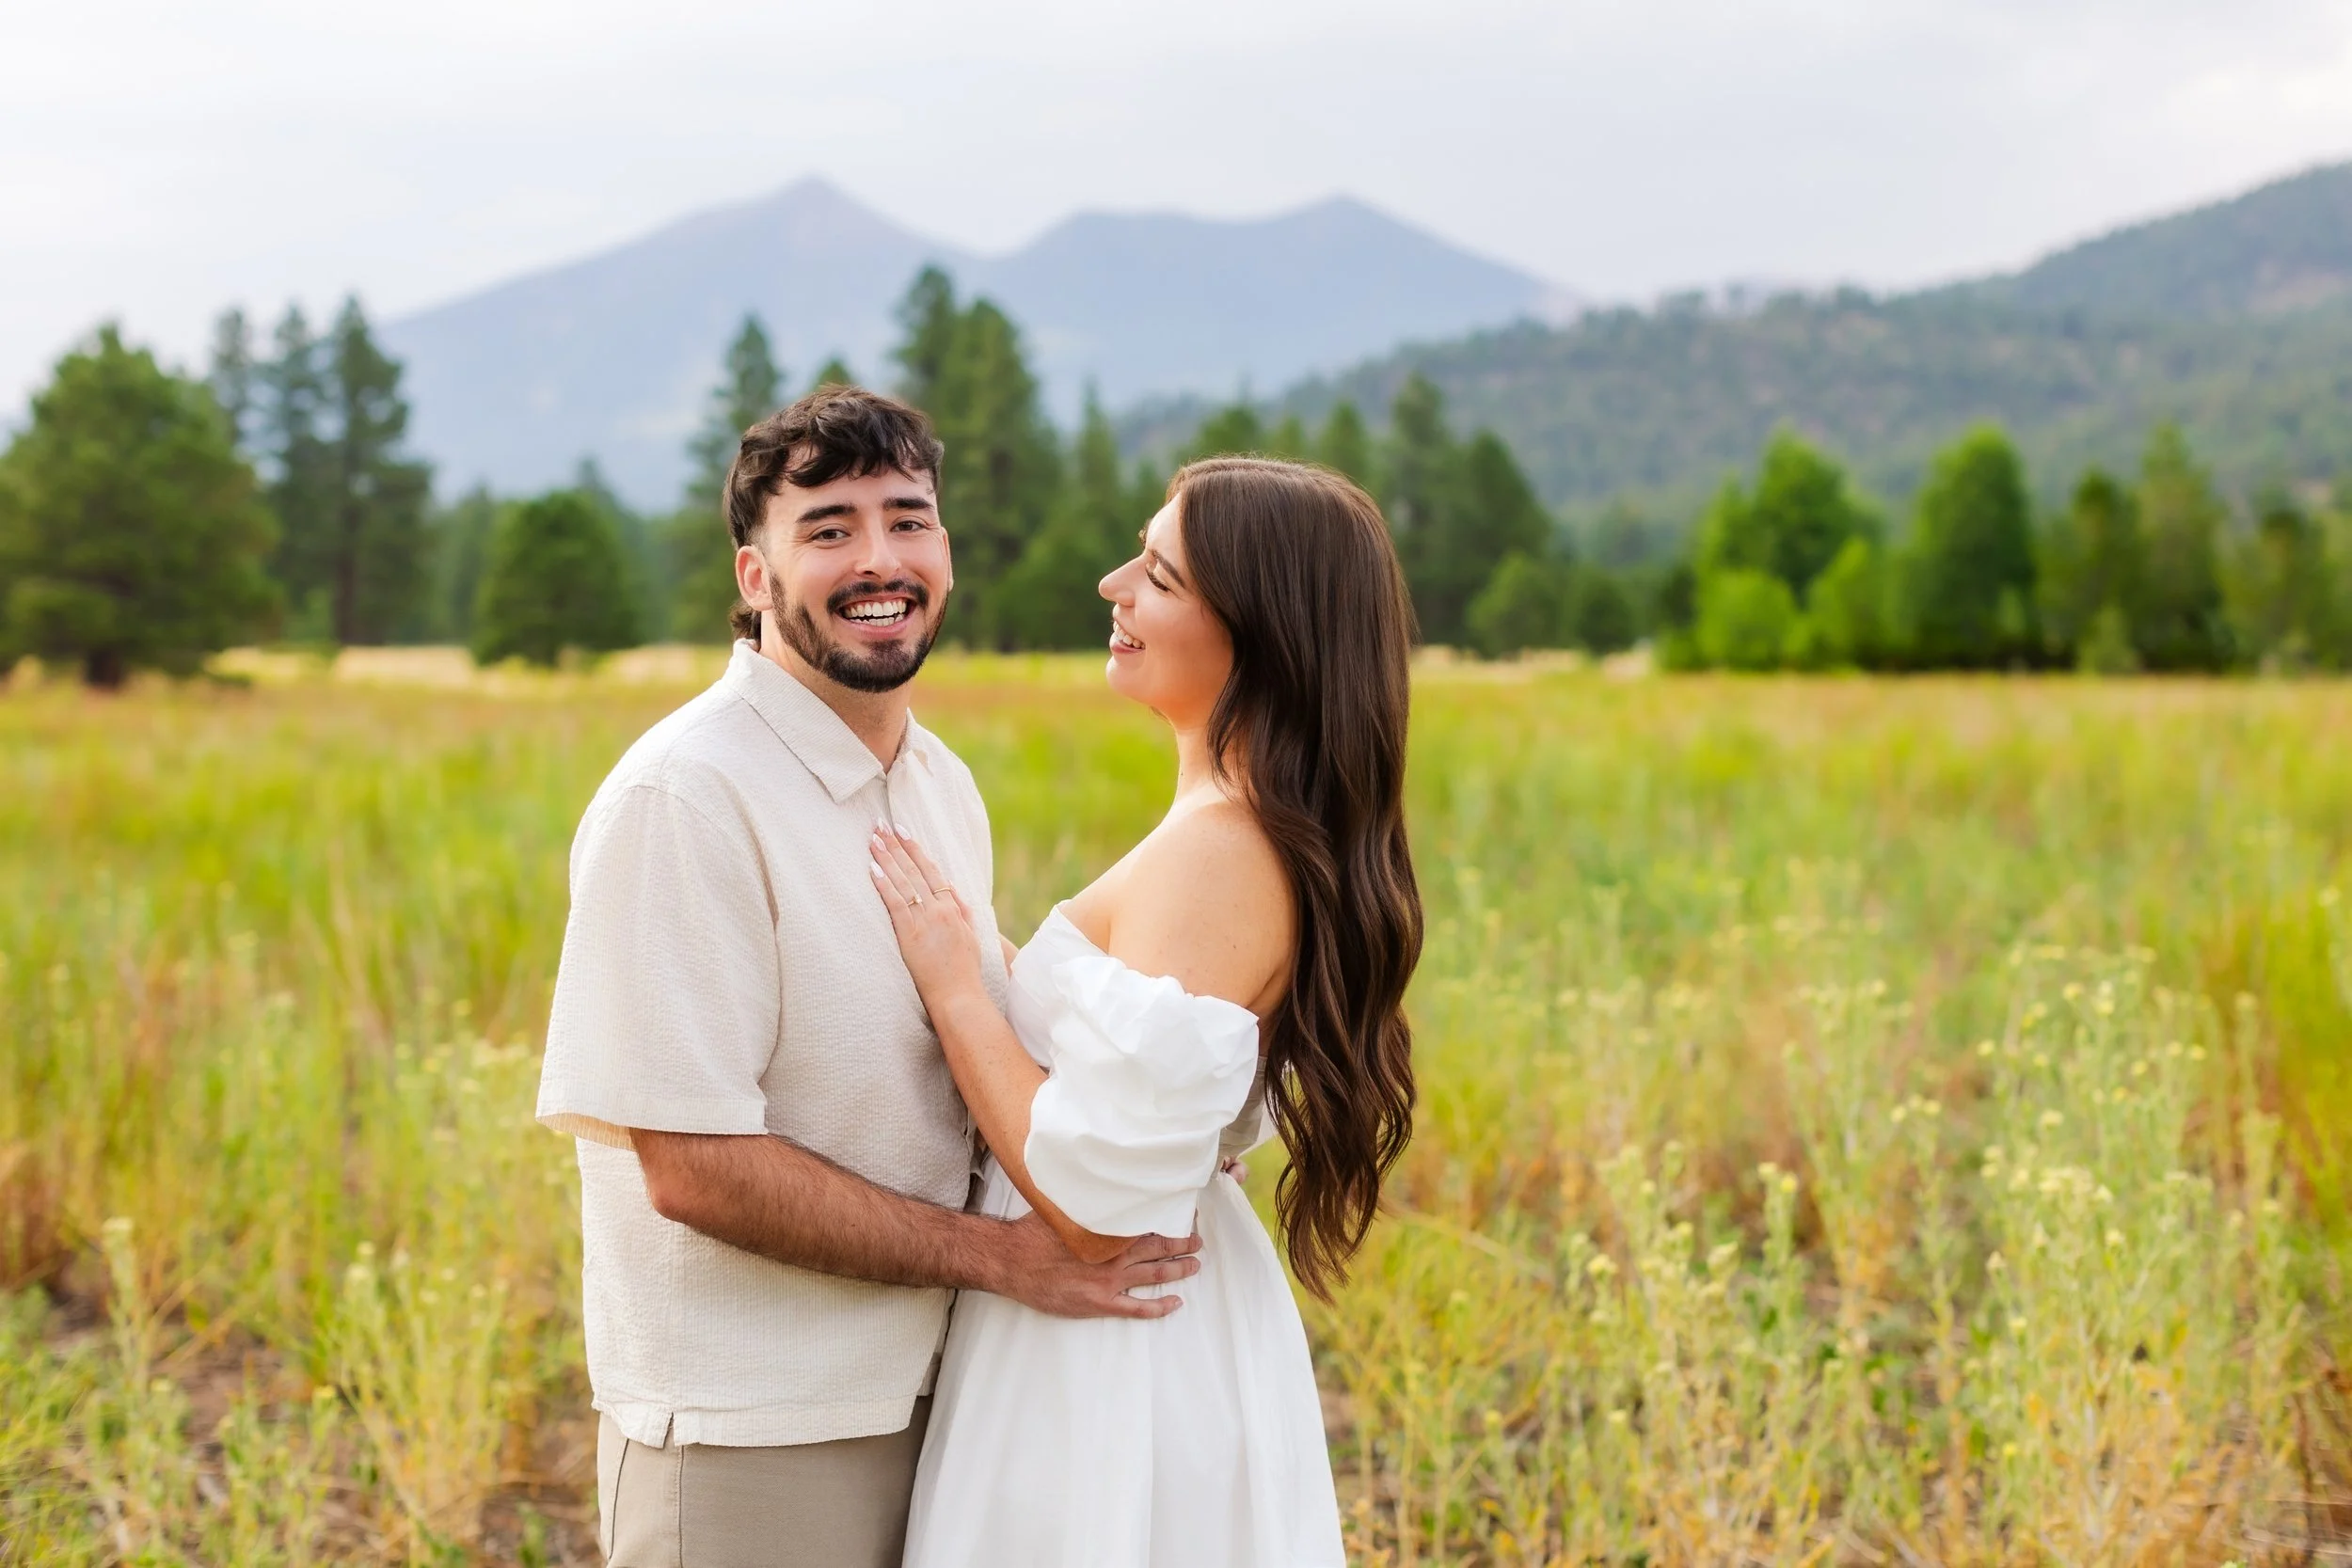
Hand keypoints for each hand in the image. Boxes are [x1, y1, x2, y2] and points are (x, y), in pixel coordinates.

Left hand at [870, 825, 985, 1009]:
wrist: (959, 995)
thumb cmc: (964, 971)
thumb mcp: (971, 937)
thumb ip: (962, 911)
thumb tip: (953, 890)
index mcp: (954, 908)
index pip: (932, 871)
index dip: (916, 850)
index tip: (903, 831)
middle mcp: (940, 908)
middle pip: (915, 870)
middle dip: (897, 846)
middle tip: (881, 825)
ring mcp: (925, 920)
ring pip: (903, 881)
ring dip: (887, 858)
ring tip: (873, 839)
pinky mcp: (909, 934)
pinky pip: (894, 902)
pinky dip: (883, 883)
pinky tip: (872, 868)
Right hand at [984, 1212, 1201, 1318]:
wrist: (1012, 1262)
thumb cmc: (1033, 1232)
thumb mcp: (1061, 1205)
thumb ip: (1083, 1196)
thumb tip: (1094, 1176)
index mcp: (1108, 1228)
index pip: (1148, 1221)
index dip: (1169, 1217)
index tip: (1185, 1213)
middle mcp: (1115, 1254)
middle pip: (1159, 1247)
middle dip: (1182, 1244)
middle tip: (1198, 1241)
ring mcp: (1110, 1280)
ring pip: (1155, 1275)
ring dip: (1178, 1270)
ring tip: (1194, 1265)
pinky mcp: (1100, 1303)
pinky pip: (1137, 1308)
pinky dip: (1158, 1307)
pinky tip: (1175, 1303)